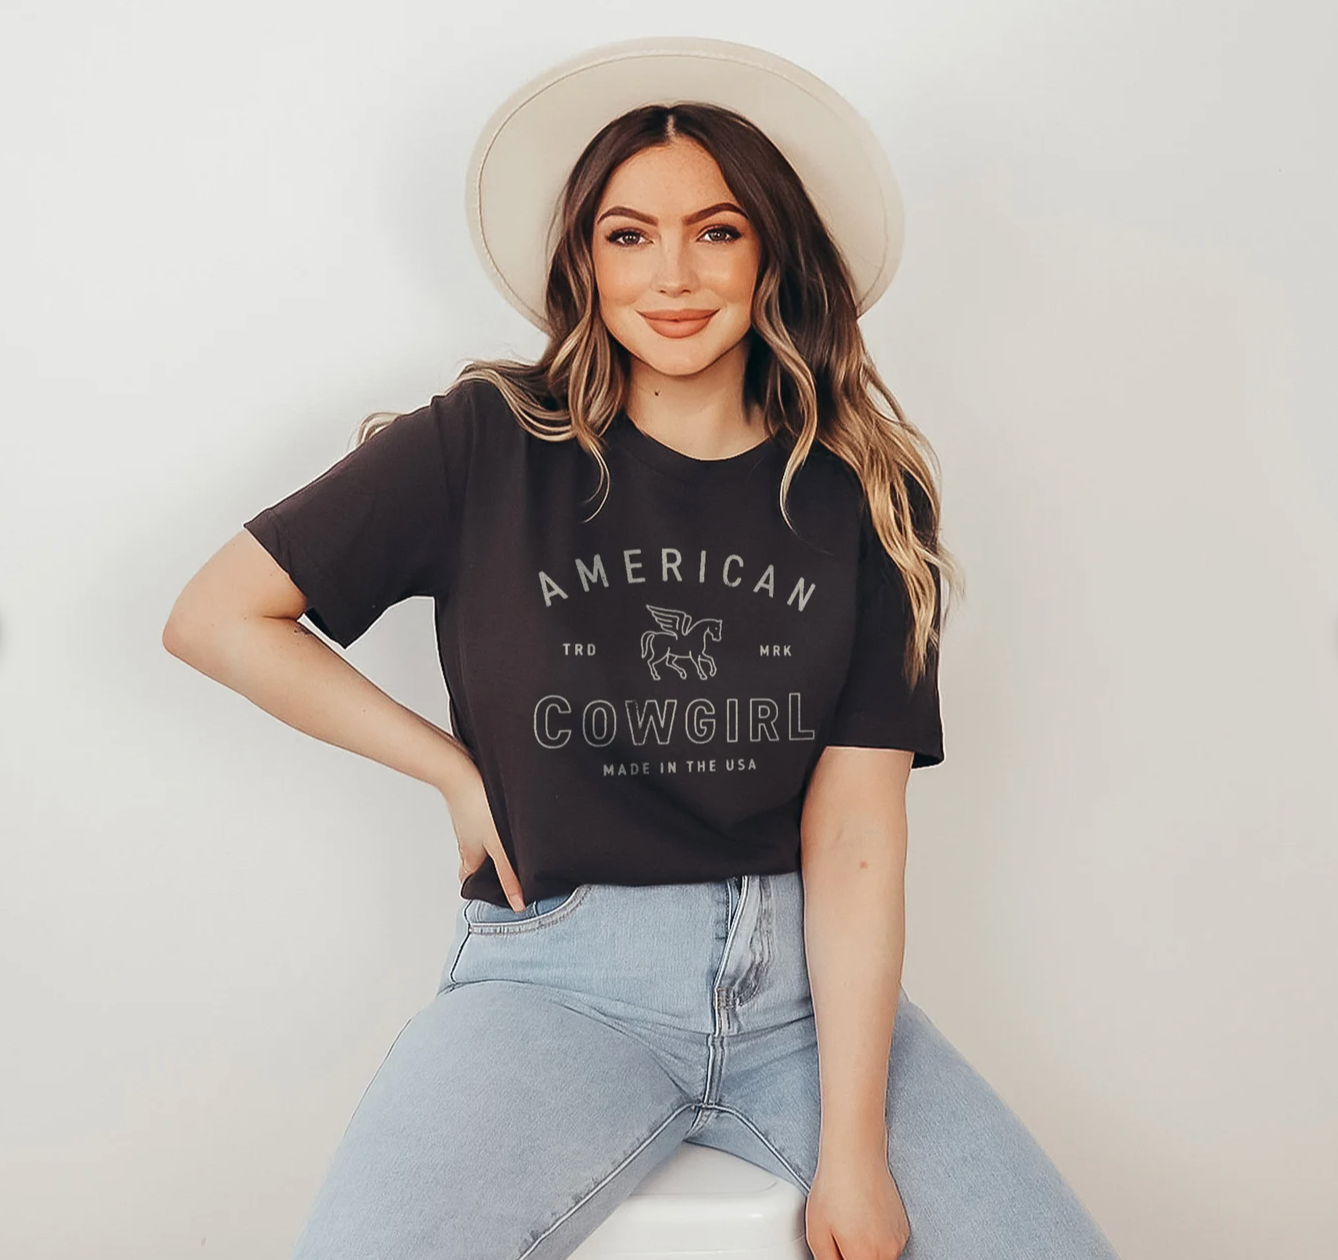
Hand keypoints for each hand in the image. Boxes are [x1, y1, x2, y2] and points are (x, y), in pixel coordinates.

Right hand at [438, 765, 525, 910]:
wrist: (461, 771)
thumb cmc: (475, 807)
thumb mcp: (499, 847)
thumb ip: (509, 874)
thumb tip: (517, 903)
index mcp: (469, 858)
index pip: (470, 882)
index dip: (482, 890)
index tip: (497, 896)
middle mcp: (467, 843)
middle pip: (477, 862)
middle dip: (490, 868)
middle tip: (510, 871)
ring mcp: (469, 825)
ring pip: (482, 842)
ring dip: (495, 846)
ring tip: (515, 846)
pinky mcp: (474, 808)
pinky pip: (484, 823)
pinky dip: (494, 827)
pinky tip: (508, 821)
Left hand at [805, 1153, 909, 1259]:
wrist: (856, 1155)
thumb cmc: (835, 1187)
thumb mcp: (816, 1233)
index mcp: (864, 1257)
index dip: (843, 1259)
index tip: (839, 1250)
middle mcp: (887, 1253)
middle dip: (853, 1256)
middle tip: (841, 1237)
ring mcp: (898, 1240)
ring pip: (878, 1258)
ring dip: (865, 1250)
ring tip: (851, 1223)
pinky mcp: (903, 1228)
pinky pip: (887, 1244)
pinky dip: (876, 1238)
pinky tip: (863, 1217)